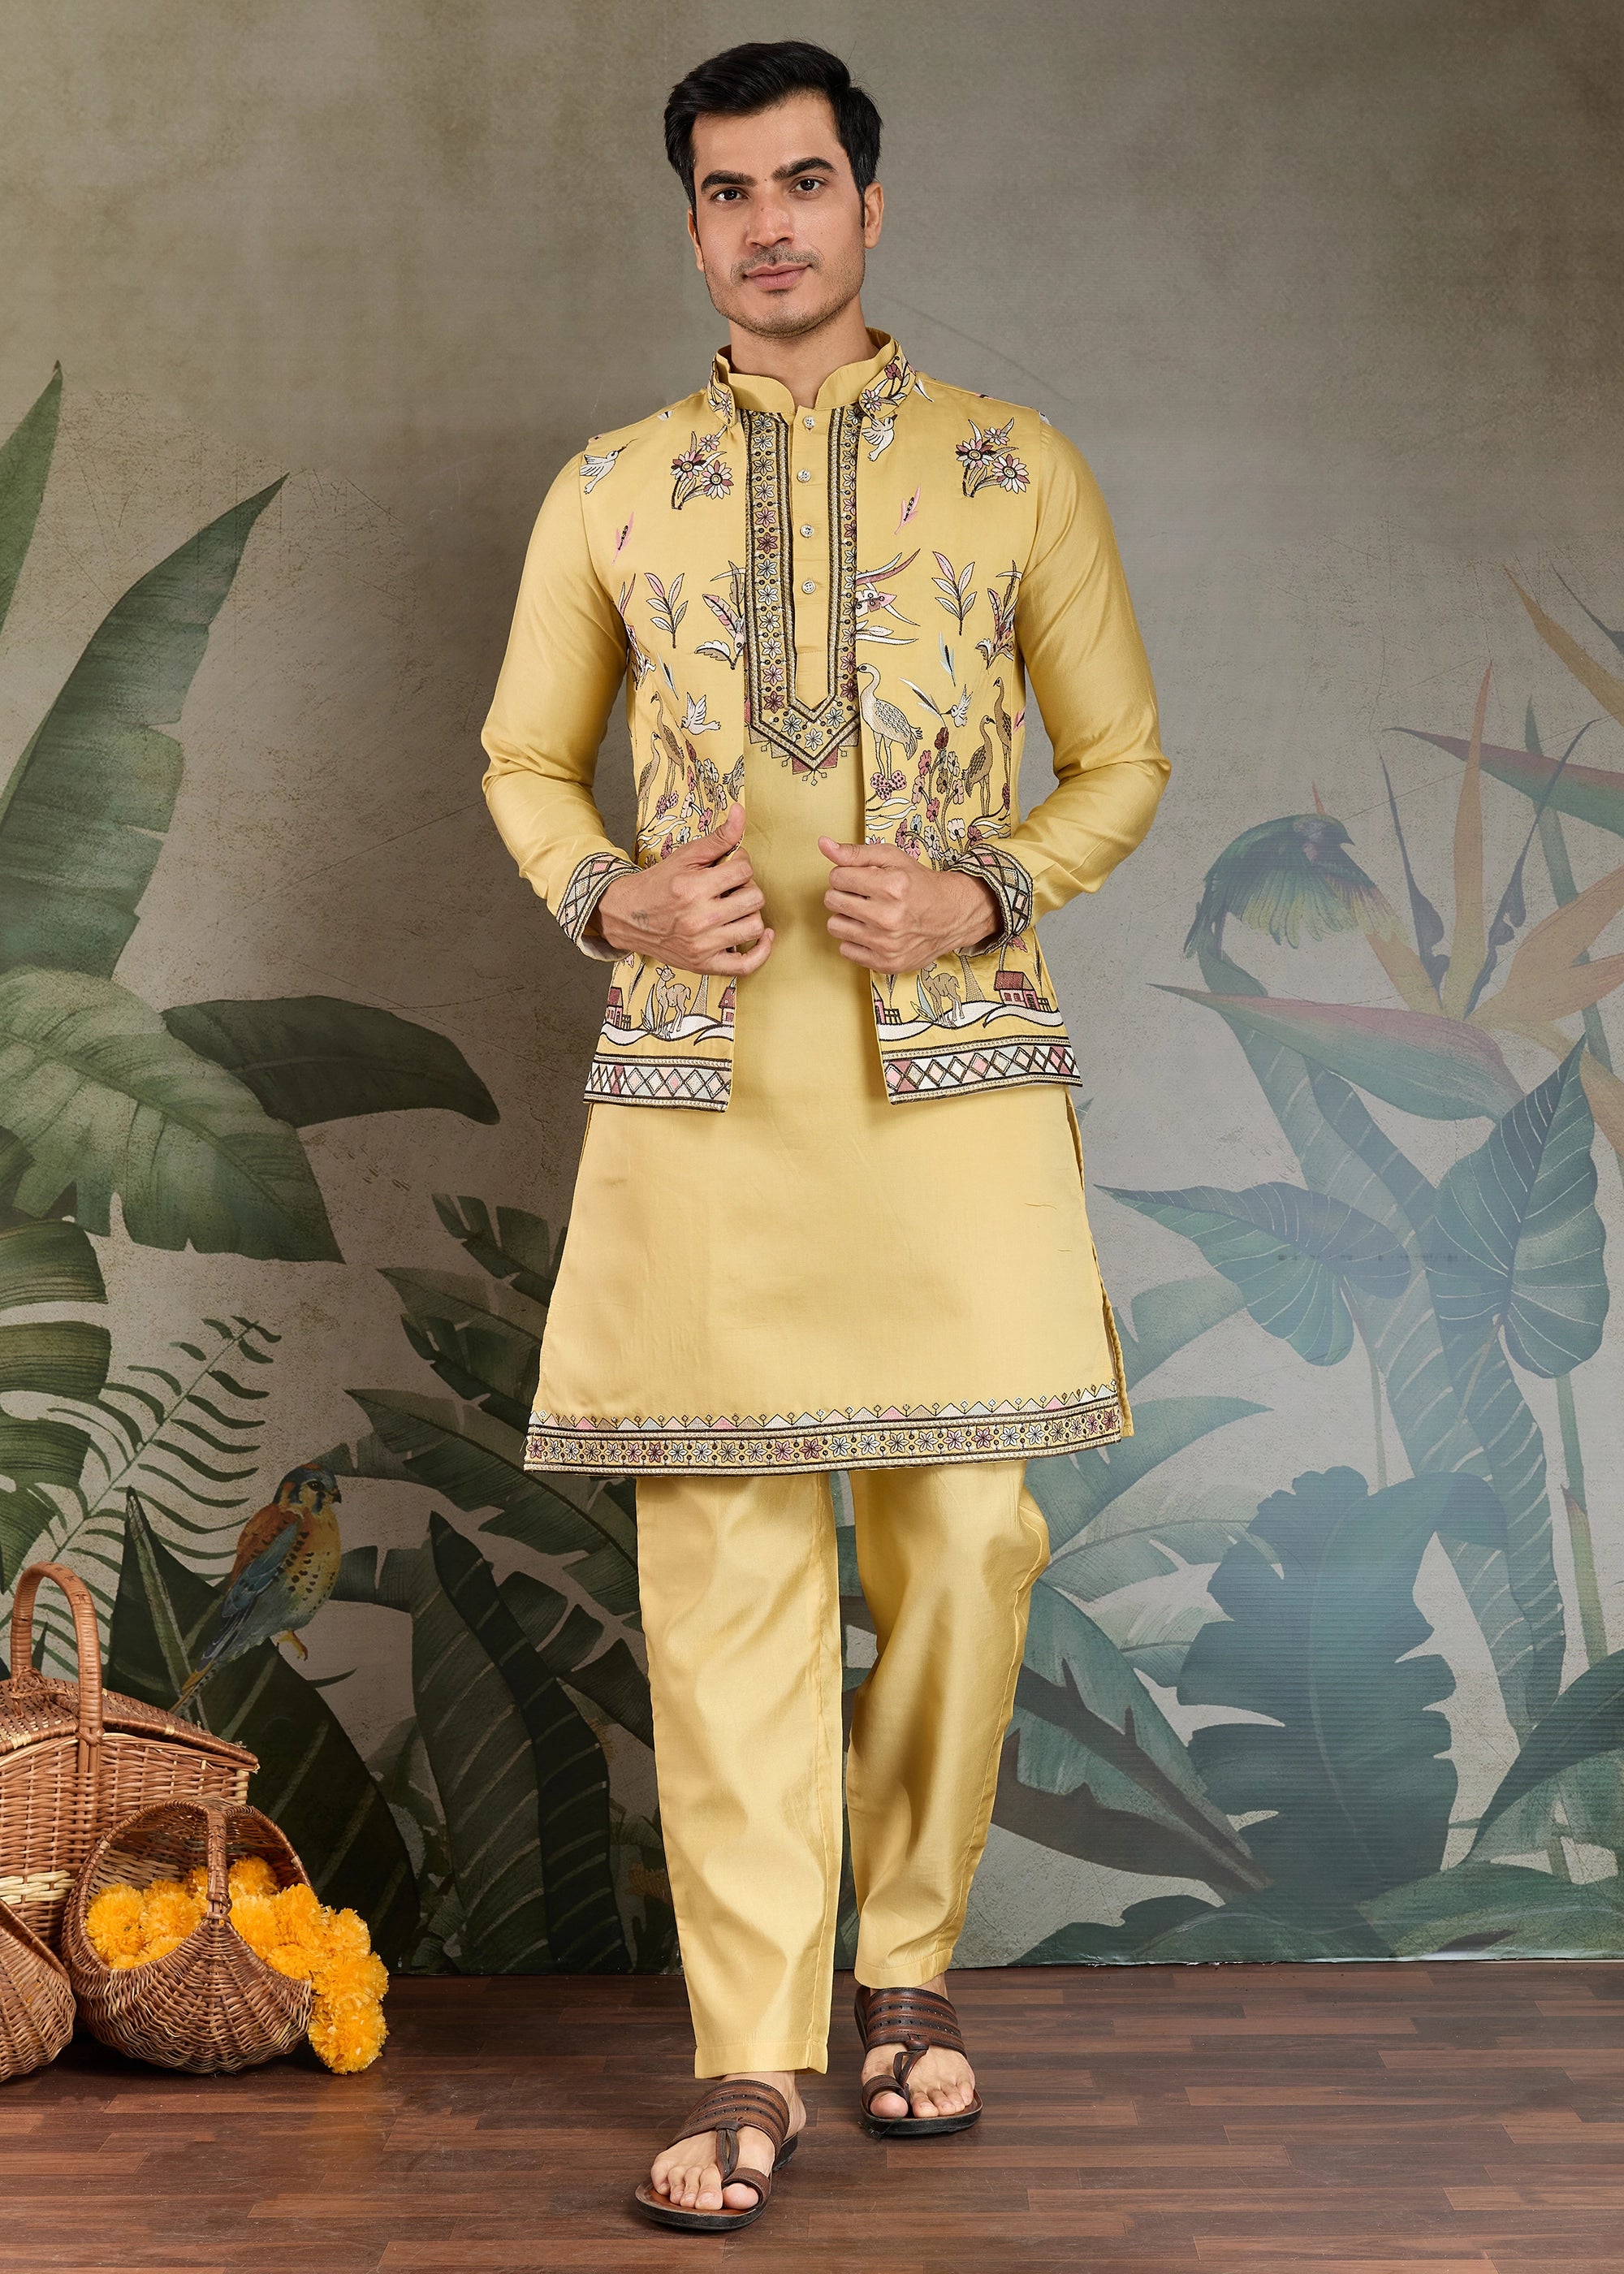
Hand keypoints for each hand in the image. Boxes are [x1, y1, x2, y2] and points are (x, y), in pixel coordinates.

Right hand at [593, 804, 773, 974]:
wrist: (628, 917)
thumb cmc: (658, 884)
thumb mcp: (685, 857)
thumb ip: (717, 838)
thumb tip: (740, 811)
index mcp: (693, 888)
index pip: (744, 869)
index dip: (740, 863)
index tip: (729, 867)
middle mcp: (698, 919)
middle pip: (754, 898)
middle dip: (747, 887)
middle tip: (731, 888)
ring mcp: (702, 946)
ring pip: (755, 926)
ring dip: (750, 914)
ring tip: (735, 909)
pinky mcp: (704, 965)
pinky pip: (747, 965)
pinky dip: (762, 952)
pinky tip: (763, 936)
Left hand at [818, 837, 999, 973]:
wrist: (952, 915)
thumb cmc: (919, 884)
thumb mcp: (892, 859)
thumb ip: (855, 852)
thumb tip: (823, 844)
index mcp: (891, 886)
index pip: (836, 877)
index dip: (846, 875)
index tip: (861, 879)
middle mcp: (888, 917)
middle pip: (832, 901)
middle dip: (845, 895)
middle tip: (865, 896)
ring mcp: (887, 944)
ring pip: (834, 926)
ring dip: (847, 918)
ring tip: (868, 914)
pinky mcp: (886, 963)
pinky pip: (845, 950)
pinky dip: (856, 941)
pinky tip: (873, 932)